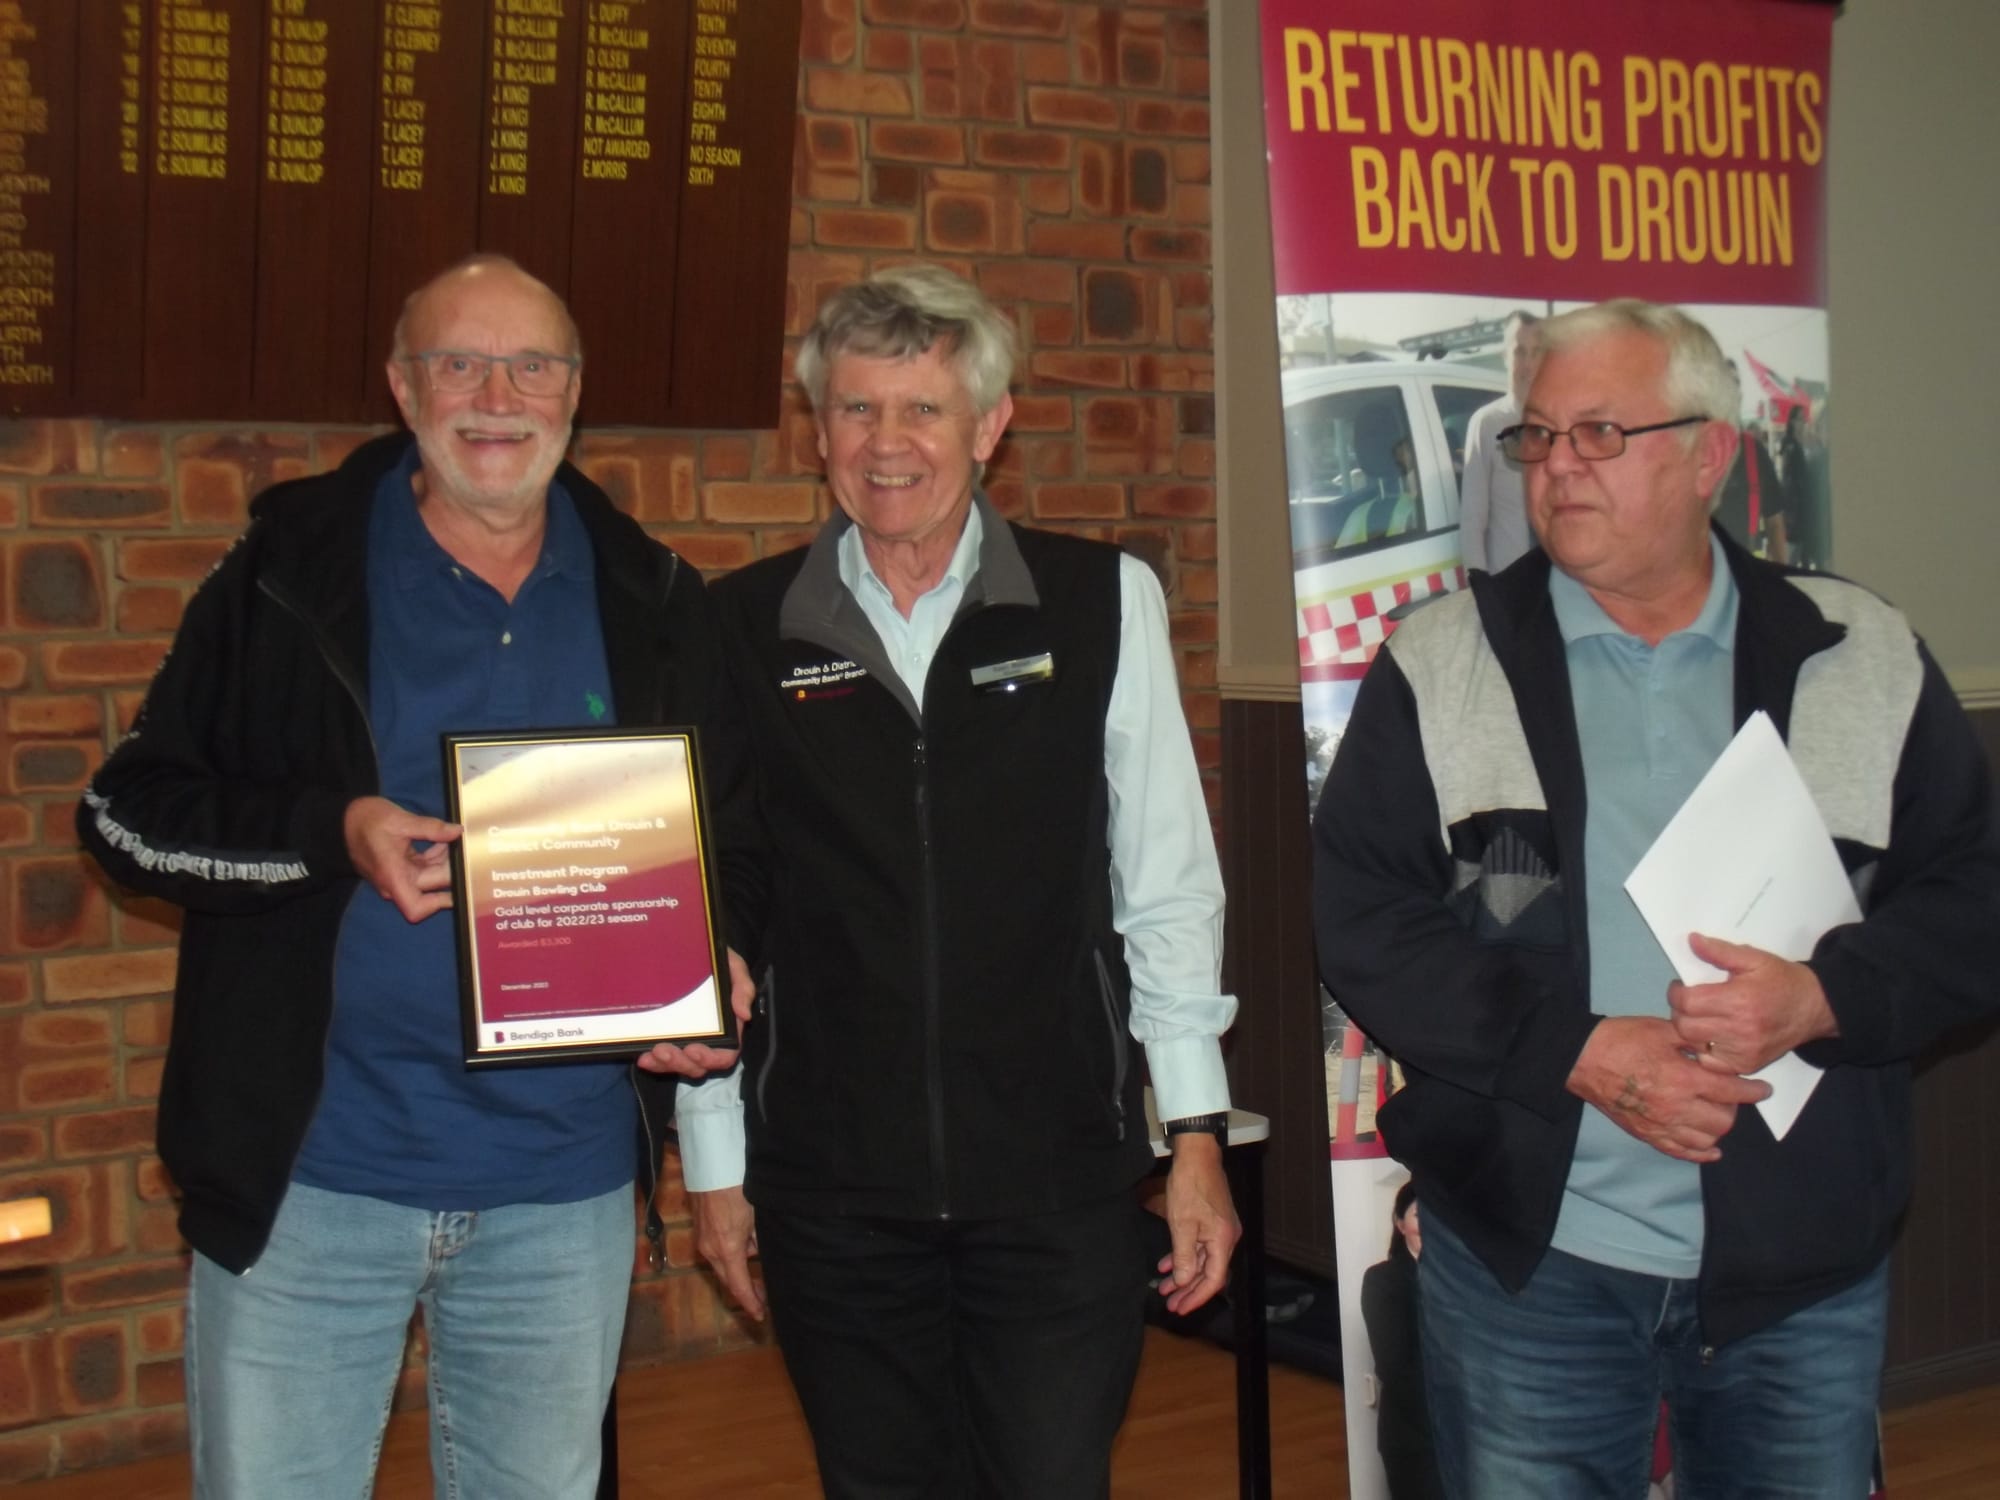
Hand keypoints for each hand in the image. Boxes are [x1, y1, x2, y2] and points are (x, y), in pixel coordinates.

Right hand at [344, 796, 458, 921]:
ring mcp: (398, 877)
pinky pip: (424, 869)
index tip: (458, 886)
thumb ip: (431, 828)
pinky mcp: (401, 870)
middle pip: (431, 887)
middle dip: (450, 869)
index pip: (416, 908)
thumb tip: (457, 832)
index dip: (438, 904)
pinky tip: (440, 841)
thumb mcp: (400, 820)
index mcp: (393, 876)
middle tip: (463, 849)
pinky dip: (435, 857)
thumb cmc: (366, 820)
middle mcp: (395, 883)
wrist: (344, 819)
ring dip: (444, 861)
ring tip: (450, 839)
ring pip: (430, 877)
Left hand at [635, 948, 751, 1076]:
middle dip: (681, 1062)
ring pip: (678, 1065)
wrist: (689, 948)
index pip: (725, 1054)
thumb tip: (745, 1015)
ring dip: (665, 1064)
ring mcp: (685, 1039)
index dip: (711, 1059)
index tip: (694, 1050)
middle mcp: (707, 1038)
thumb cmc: (715, 960)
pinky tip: (643, 1057)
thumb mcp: (732, 966)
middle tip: (663, 1050)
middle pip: (698, 1065)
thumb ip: (743, 987)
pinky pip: (661, 1059)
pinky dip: (653, 1062)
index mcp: (727, 1027)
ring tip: (653, 1052)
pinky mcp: (667, 1037)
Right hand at [691, 1185, 763, 1320]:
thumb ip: (760, 1240)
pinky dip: (732, 1253)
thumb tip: (762, 1253)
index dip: (750, 1302)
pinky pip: (718, 1250)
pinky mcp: (700, 1229)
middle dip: (746, 1289)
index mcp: (727, 1249)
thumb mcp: (757, 1216)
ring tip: (761, 1265)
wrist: (713, 1164)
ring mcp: (703, 1239)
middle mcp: (711, 1249)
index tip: (759, 1315)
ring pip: (724, 1263)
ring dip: (741, 1267)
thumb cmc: (738, 1188)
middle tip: (763, 1297)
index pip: (739, 1286)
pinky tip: (748, 1243)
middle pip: (729, 1278)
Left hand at [1156, 1134, 1239, 1315]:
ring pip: (1202, 1261)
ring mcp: (1220, 1229)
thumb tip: (1184, 1281)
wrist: (1197, 1155)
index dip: (1197, 1297)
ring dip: (1184, 1275)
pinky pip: (1199, 1246)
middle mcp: (1227, 1238)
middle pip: (1210, 1273)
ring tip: (1165, 1289)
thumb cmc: (1190, 1186)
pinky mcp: (1212, 1221)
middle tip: (1171, 1305)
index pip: (1214, 1279)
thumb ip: (1184, 1256)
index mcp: (1223, 1240)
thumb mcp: (1182, 1225)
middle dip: (1189, 1290)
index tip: (1180, 1308)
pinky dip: (1184, 1256)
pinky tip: (1166, 1264)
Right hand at [1567, 1016, 1771, 1163]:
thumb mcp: (1663, 1030)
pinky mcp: (1648, 1135)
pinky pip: (1682, 1152)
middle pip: (1723, 1120)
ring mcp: (1661, 1125)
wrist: (1583, 1058)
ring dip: (1717, 1127)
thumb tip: (1721, 1050)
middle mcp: (1675, 1107)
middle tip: (1730, 1094)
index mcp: (1682, 1078)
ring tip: (1715, 1112)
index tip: (1763, 1089)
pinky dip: (1701, 1152)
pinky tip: (1711, 1147)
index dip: (1753, 1091)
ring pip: (1707, 1139)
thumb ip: (1695, 1042)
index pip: (1731, 1091)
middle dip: (1733, 1107)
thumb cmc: (1623, 1039)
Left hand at [1670, 933, 1839, 1074]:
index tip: (1681, 987)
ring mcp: (1744, 1051)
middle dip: (1680, 1012)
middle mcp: (1740, 1030)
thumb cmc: (1781, 980)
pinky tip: (1712, 1037)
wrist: (1813, 1007)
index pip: (1687, 1002)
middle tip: (1690, 1002)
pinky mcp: (1747, 1065)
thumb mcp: (1753, 958)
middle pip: (1685, 1026)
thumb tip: (1691, 940)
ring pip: (1694, 1045)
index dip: (1676, 993)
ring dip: (1691, 1031)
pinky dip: (1704, 1051)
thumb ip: (1720, 951)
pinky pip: (1710, 1063)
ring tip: (1700, 1018)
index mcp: (1739, 1000)